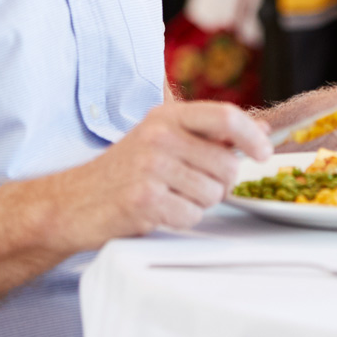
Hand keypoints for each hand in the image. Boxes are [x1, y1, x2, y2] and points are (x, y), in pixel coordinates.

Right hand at [47, 101, 271, 250]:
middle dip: (222, 182)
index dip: (252, 136)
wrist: (72, 202)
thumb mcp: (163, 138)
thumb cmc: (125, 170)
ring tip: (171, 196)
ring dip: (200, 203)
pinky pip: (192, 216)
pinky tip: (160, 211)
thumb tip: (262, 130)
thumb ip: (210, 132)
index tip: (264, 153)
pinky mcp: (143, 201)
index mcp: (167, 116)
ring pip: (213, 193)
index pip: (225, 116)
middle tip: (194, 185)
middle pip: (226, 163)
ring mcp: (150, 168)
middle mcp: (159, 136)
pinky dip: (182, 220)